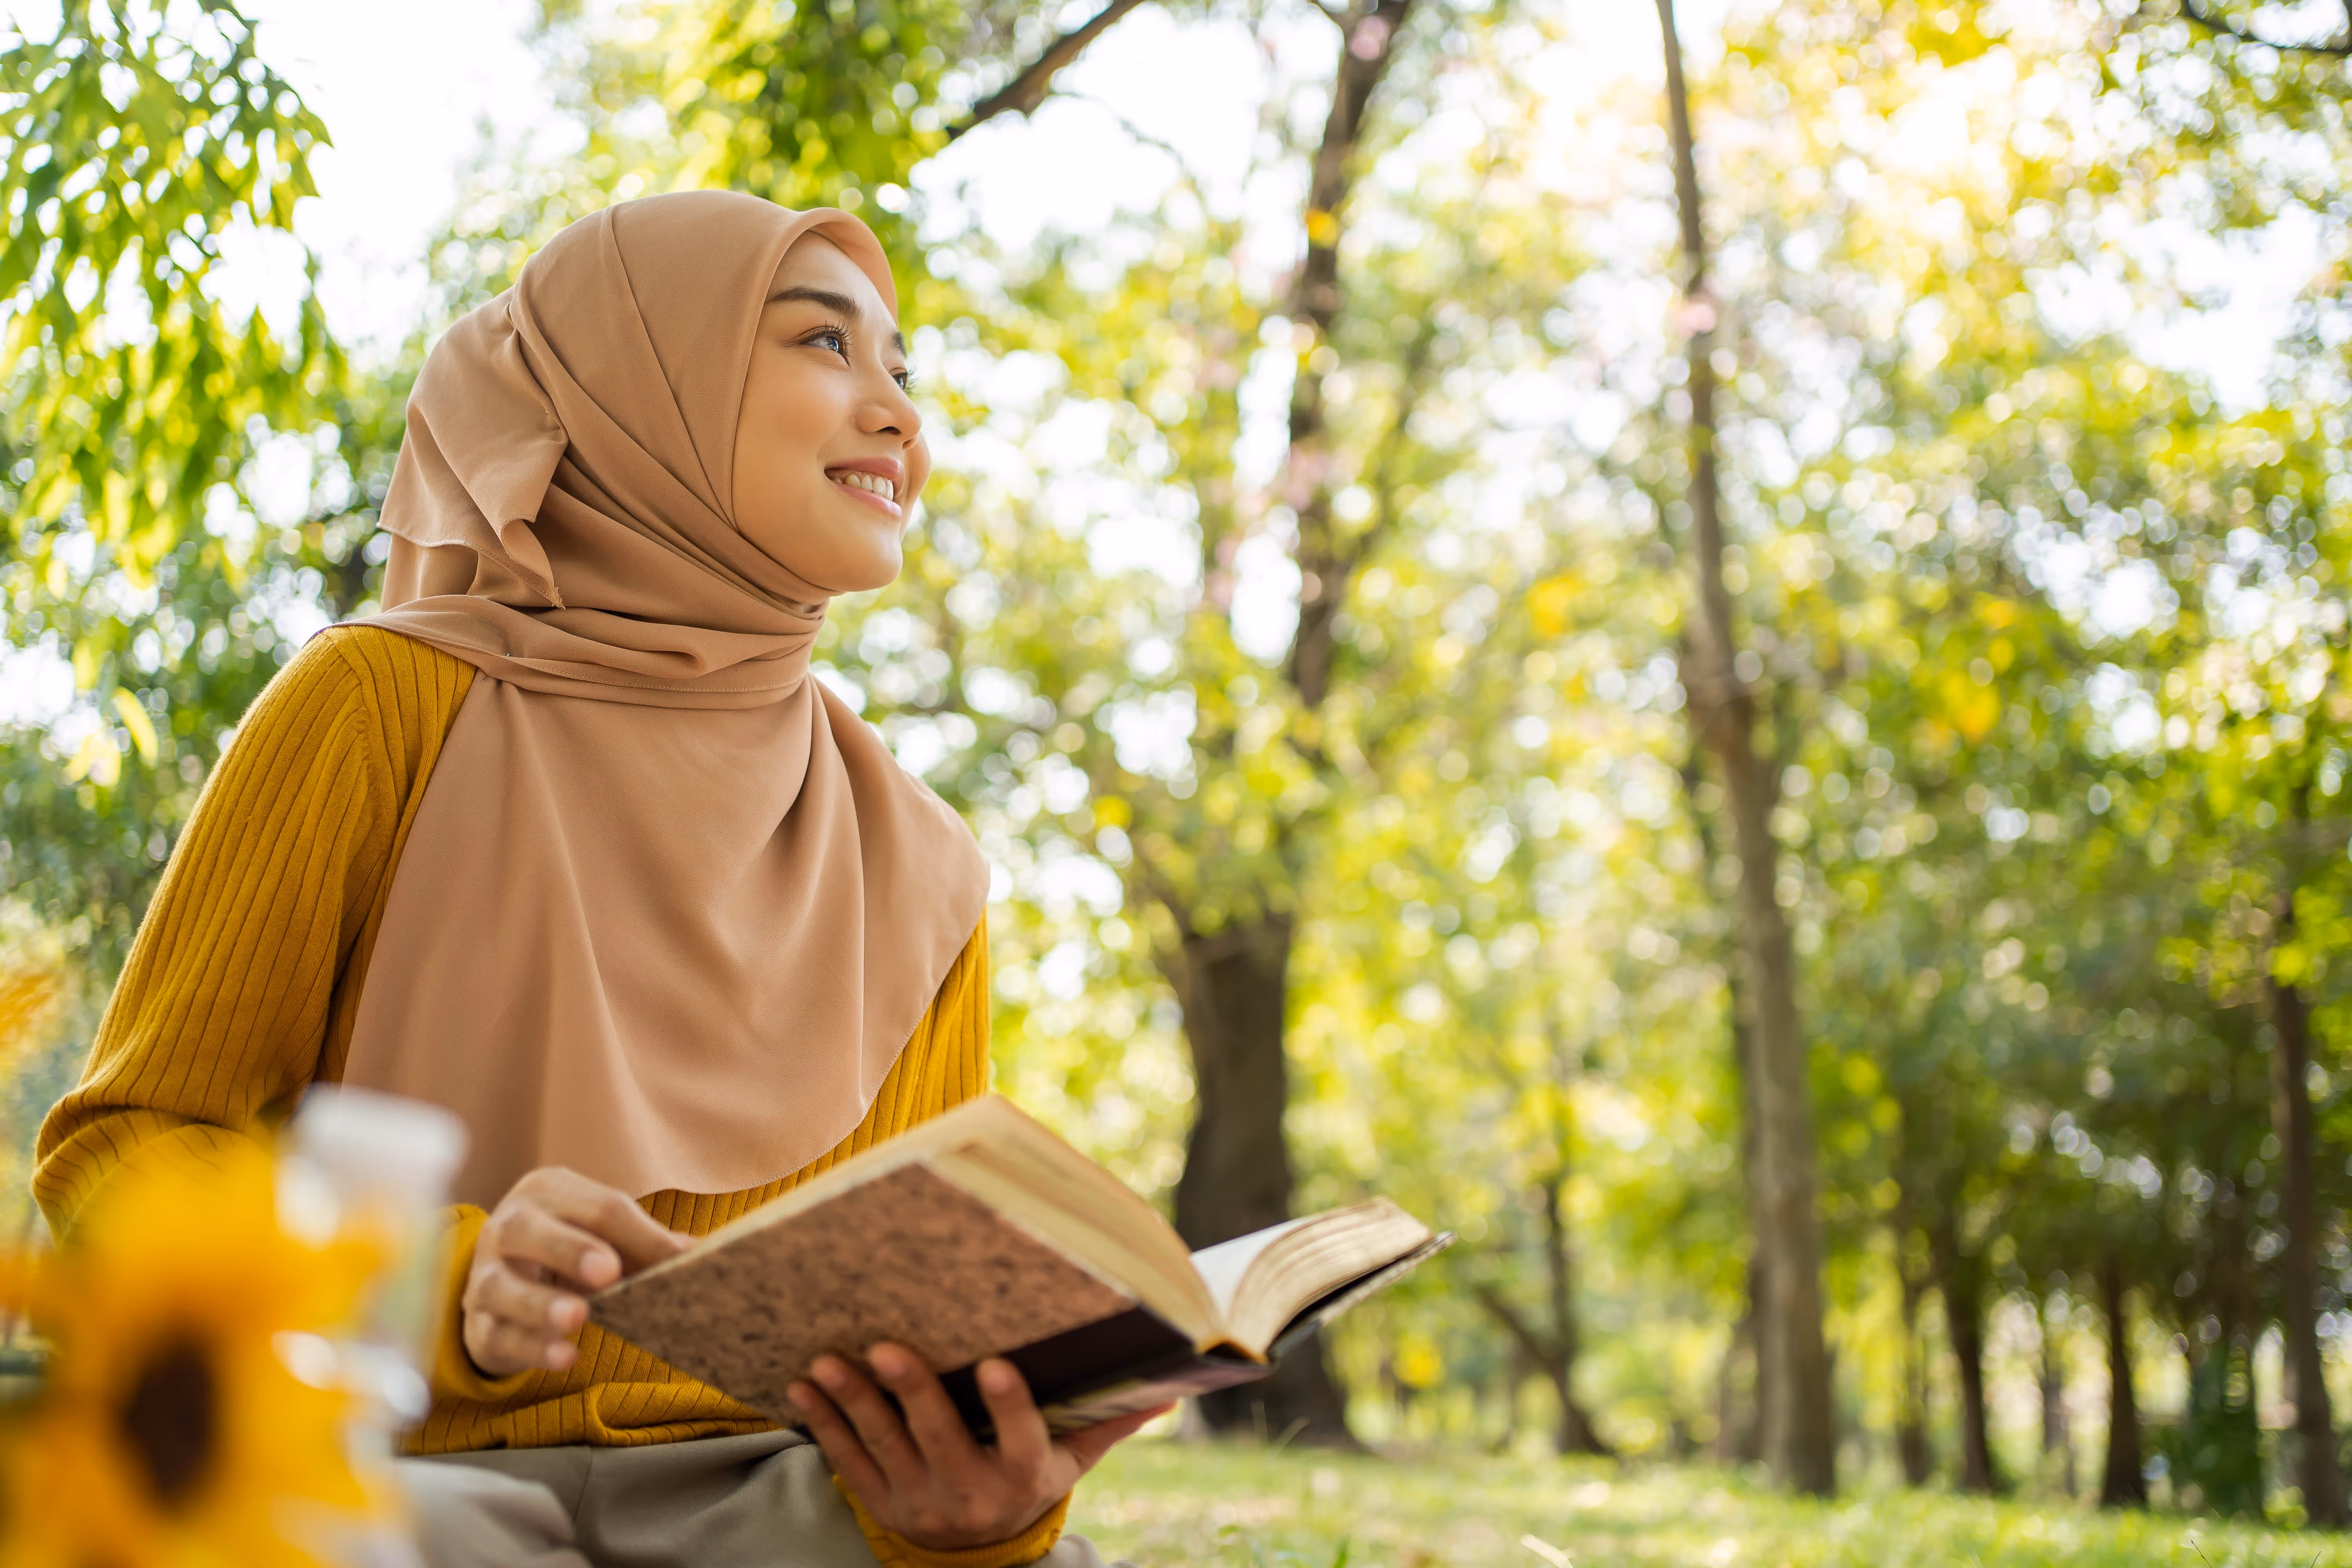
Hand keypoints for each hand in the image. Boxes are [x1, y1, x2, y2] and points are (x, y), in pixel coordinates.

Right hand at [461, 1165, 686, 1376]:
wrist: (504, 1283)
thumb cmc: (569, 1249)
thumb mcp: (606, 1237)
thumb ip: (646, 1244)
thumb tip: (700, 1254)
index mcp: (548, 1191)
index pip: (598, 1207)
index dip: (640, 1234)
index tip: (676, 1260)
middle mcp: (507, 1226)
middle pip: (529, 1230)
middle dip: (570, 1250)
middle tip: (609, 1272)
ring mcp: (484, 1276)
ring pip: (501, 1286)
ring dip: (540, 1304)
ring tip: (578, 1318)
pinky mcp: (478, 1324)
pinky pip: (499, 1335)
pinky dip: (532, 1347)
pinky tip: (565, 1357)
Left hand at [789, 1343, 1168, 1551]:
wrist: (979, 1552)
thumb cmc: (1028, 1481)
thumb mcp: (1071, 1460)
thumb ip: (1109, 1422)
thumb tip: (1170, 1386)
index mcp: (1023, 1477)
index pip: (1021, 1440)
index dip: (1009, 1406)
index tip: (997, 1365)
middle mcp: (971, 1492)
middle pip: (939, 1438)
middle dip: (911, 1393)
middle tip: (887, 1347)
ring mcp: (919, 1499)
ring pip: (883, 1446)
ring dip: (853, 1403)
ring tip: (829, 1361)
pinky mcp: (879, 1500)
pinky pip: (846, 1462)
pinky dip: (823, 1425)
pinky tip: (803, 1389)